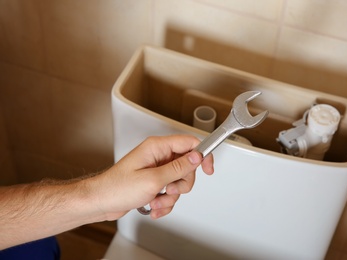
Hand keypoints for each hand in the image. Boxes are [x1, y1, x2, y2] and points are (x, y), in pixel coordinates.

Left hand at [90, 135, 213, 219]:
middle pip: (187, 166)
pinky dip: (165, 201)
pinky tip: (154, 207)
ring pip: (179, 181)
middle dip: (181, 183)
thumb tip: (197, 156)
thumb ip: (178, 168)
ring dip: (171, 196)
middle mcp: (158, 156)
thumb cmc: (117, 188)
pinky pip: (170, 191)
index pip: (189, 143)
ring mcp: (156, 169)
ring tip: (157, 201)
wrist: (101, 202)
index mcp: (157, 147)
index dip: (202, 154)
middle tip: (170, 190)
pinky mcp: (154, 182)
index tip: (208, 169)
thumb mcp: (153, 180)